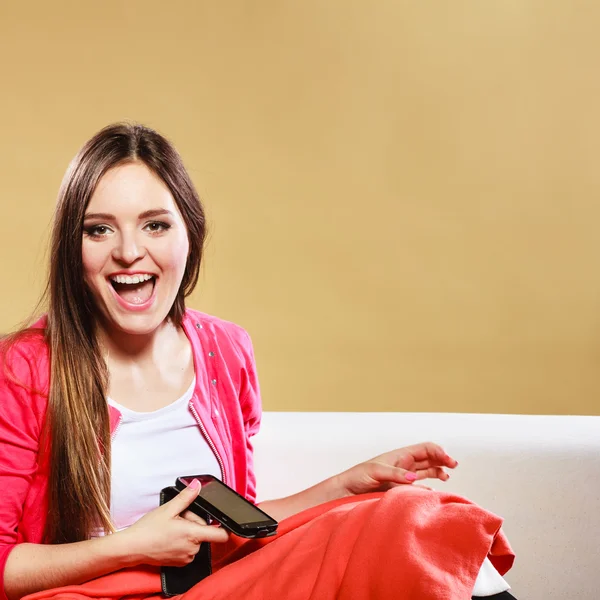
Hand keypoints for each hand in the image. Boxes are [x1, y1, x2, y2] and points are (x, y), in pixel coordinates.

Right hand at [118, 479, 228, 566]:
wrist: (133, 548)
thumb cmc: (148, 529)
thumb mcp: (169, 508)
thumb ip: (186, 497)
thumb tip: (197, 485)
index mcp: (193, 535)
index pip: (221, 535)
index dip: (224, 527)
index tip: (221, 521)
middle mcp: (192, 549)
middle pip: (205, 532)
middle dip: (195, 522)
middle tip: (179, 517)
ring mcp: (186, 557)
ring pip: (196, 540)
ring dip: (189, 532)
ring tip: (173, 527)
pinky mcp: (180, 563)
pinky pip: (189, 549)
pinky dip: (183, 541)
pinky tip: (170, 537)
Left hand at [336, 442, 457, 495]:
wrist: (346, 492)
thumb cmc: (357, 477)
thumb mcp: (375, 471)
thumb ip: (395, 474)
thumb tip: (414, 478)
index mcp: (399, 456)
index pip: (424, 449)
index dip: (438, 451)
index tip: (448, 460)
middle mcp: (404, 465)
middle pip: (429, 458)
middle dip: (442, 459)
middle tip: (454, 465)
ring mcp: (403, 478)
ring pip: (426, 471)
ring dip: (438, 472)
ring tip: (446, 477)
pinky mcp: (400, 491)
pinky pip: (419, 487)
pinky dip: (428, 487)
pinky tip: (433, 490)